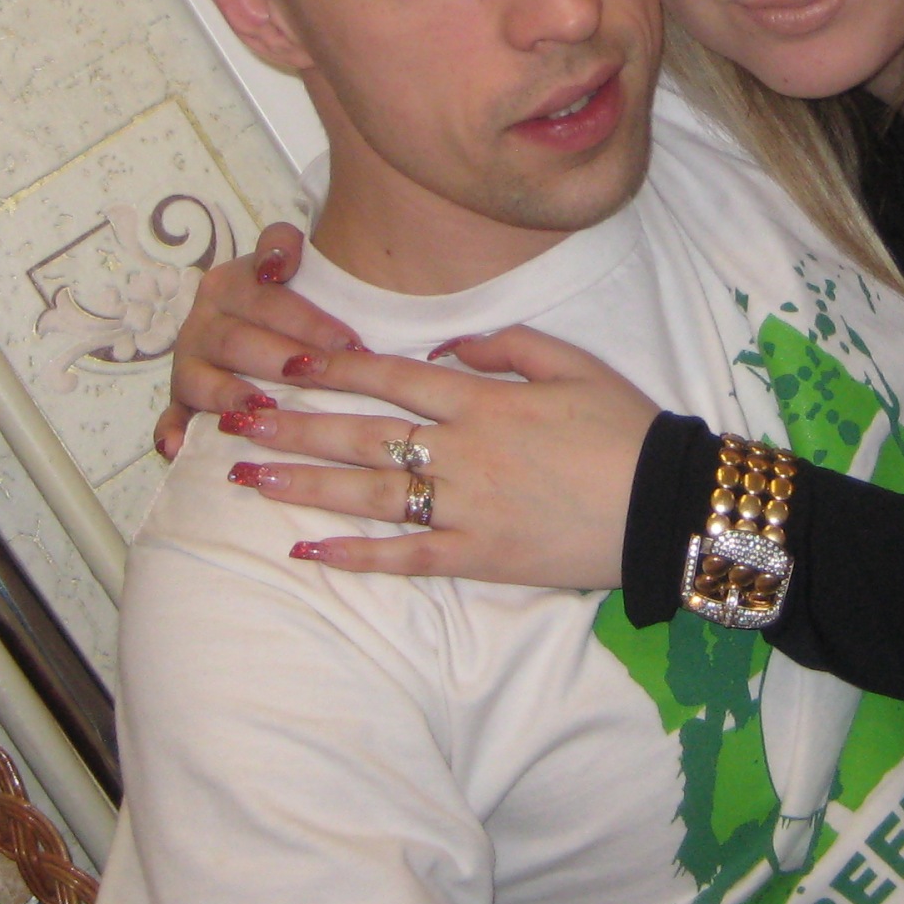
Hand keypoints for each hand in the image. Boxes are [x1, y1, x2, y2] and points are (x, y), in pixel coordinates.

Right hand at [154, 224, 365, 460]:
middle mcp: (203, 323)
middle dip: (280, 359)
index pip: (267, 299)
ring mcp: (188, 363)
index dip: (307, 321)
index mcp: (229, 285)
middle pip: (237, 340)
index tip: (349, 343)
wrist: (258, 322)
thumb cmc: (286, 298)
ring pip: (202, 379)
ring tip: (262, 409)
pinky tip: (177, 448)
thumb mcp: (288, 261)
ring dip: (230, 395)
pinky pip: (170, 418)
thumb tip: (277, 262)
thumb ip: (282, 245)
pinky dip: (171, 433)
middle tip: (319, 375)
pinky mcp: (180, 400)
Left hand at [220, 328, 656, 588]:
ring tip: (247, 476)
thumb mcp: (572, 363)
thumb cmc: (625, 428)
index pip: (390, 378)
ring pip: (368, 494)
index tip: (285, 362)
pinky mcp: (478, 557)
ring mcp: (466, 507)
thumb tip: (441, 348)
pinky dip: (355, 557)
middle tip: (235, 417)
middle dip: (293, 424)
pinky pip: (405, 557)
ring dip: (304, 484)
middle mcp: (462, 452)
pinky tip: (309, 553)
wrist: (668, 505)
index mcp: (483, 401)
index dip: (333, 369)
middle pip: (361, 434)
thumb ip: (503, 346)